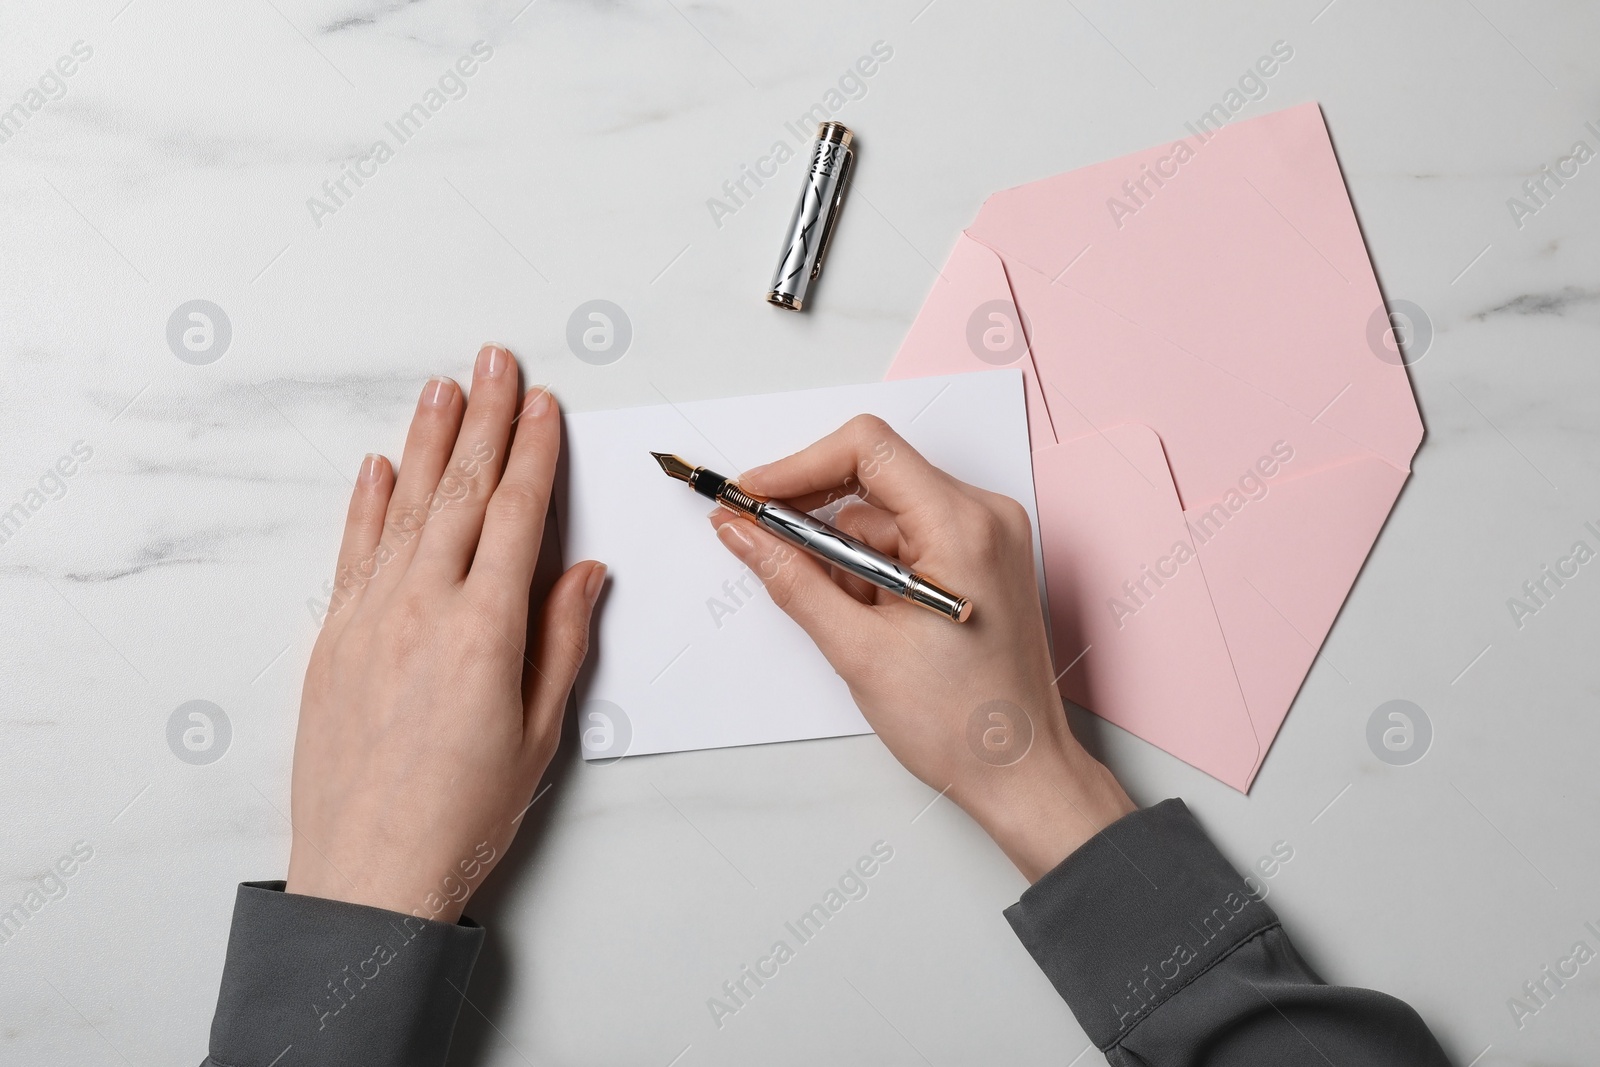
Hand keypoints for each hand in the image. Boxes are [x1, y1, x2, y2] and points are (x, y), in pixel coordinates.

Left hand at [284, 344, 604, 922]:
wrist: (369, 871)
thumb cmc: (463, 813)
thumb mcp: (541, 733)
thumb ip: (563, 640)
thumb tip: (582, 572)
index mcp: (486, 628)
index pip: (515, 514)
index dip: (534, 452)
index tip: (545, 405)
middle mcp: (422, 608)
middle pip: (460, 491)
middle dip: (485, 419)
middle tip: (496, 360)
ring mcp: (370, 618)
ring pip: (403, 507)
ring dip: (426, 441)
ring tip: (443, 388)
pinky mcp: (333, 639)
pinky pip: (353, 552)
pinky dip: (366, 503)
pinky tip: (378, 466)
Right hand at [711, 415, 1133, 881]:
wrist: (1021, 773)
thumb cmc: (964, 725)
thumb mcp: (857, 650)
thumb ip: (791, 578)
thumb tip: (741, 531)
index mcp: (963, 526)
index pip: (867, 449)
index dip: (797, 466)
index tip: (751, 497)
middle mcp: (983, 517)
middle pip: (873, 476)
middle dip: (813, 515)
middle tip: (762, 545)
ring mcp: (985, 537)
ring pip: (883, 513)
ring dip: (843, 554)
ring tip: (847, 621)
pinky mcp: (978, 560)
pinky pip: (905, 538)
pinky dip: (870, 570)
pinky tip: (869, 621)